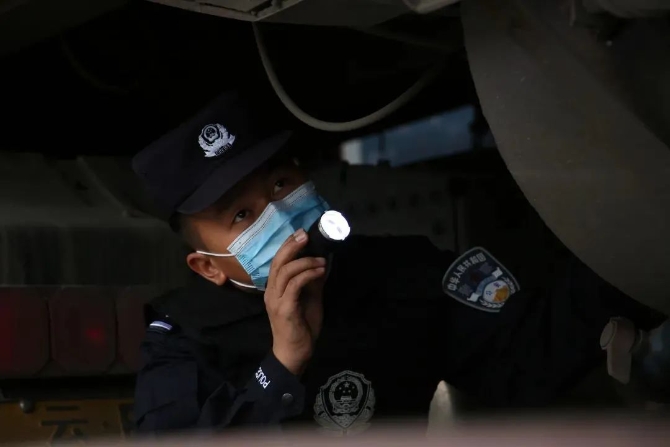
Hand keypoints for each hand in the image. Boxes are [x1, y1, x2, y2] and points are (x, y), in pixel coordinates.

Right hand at [265, 228, 325, 374]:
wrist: (295, 353)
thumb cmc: (302, 326)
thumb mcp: (310, 298)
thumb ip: (313, 281)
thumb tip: (323, 261)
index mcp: (275, 288)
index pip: (277, 262)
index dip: (287, 246)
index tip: (301, 234)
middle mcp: (271, 292)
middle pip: (278, 262)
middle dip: (291, 246)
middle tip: (305, 236)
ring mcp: (276, 300)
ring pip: (285, 272)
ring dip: (305, 261)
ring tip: (321, 259)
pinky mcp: (285, 309)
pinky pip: (295, 286)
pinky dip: (308, 275)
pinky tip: (320, 270)